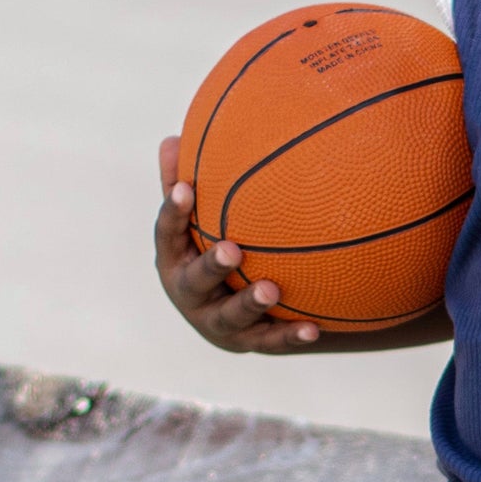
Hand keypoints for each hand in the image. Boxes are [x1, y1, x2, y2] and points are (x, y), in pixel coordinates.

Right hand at [154, 133, 325, 352]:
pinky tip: (313, 329)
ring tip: (271, 288)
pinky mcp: (247, 342)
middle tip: (232, 250)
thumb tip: (171, 139)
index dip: (174, 213)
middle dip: (211, 267)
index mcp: (173, 259)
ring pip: (230, 317)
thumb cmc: (209, 249)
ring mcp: (216, 322)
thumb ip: (184, 185)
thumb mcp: (195, 223)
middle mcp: (188, 293)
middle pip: (195, 281)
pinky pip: (269, 340)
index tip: (186, 189)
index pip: (167, 234)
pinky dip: (290, 336)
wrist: (231, 315)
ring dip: (250, 303)